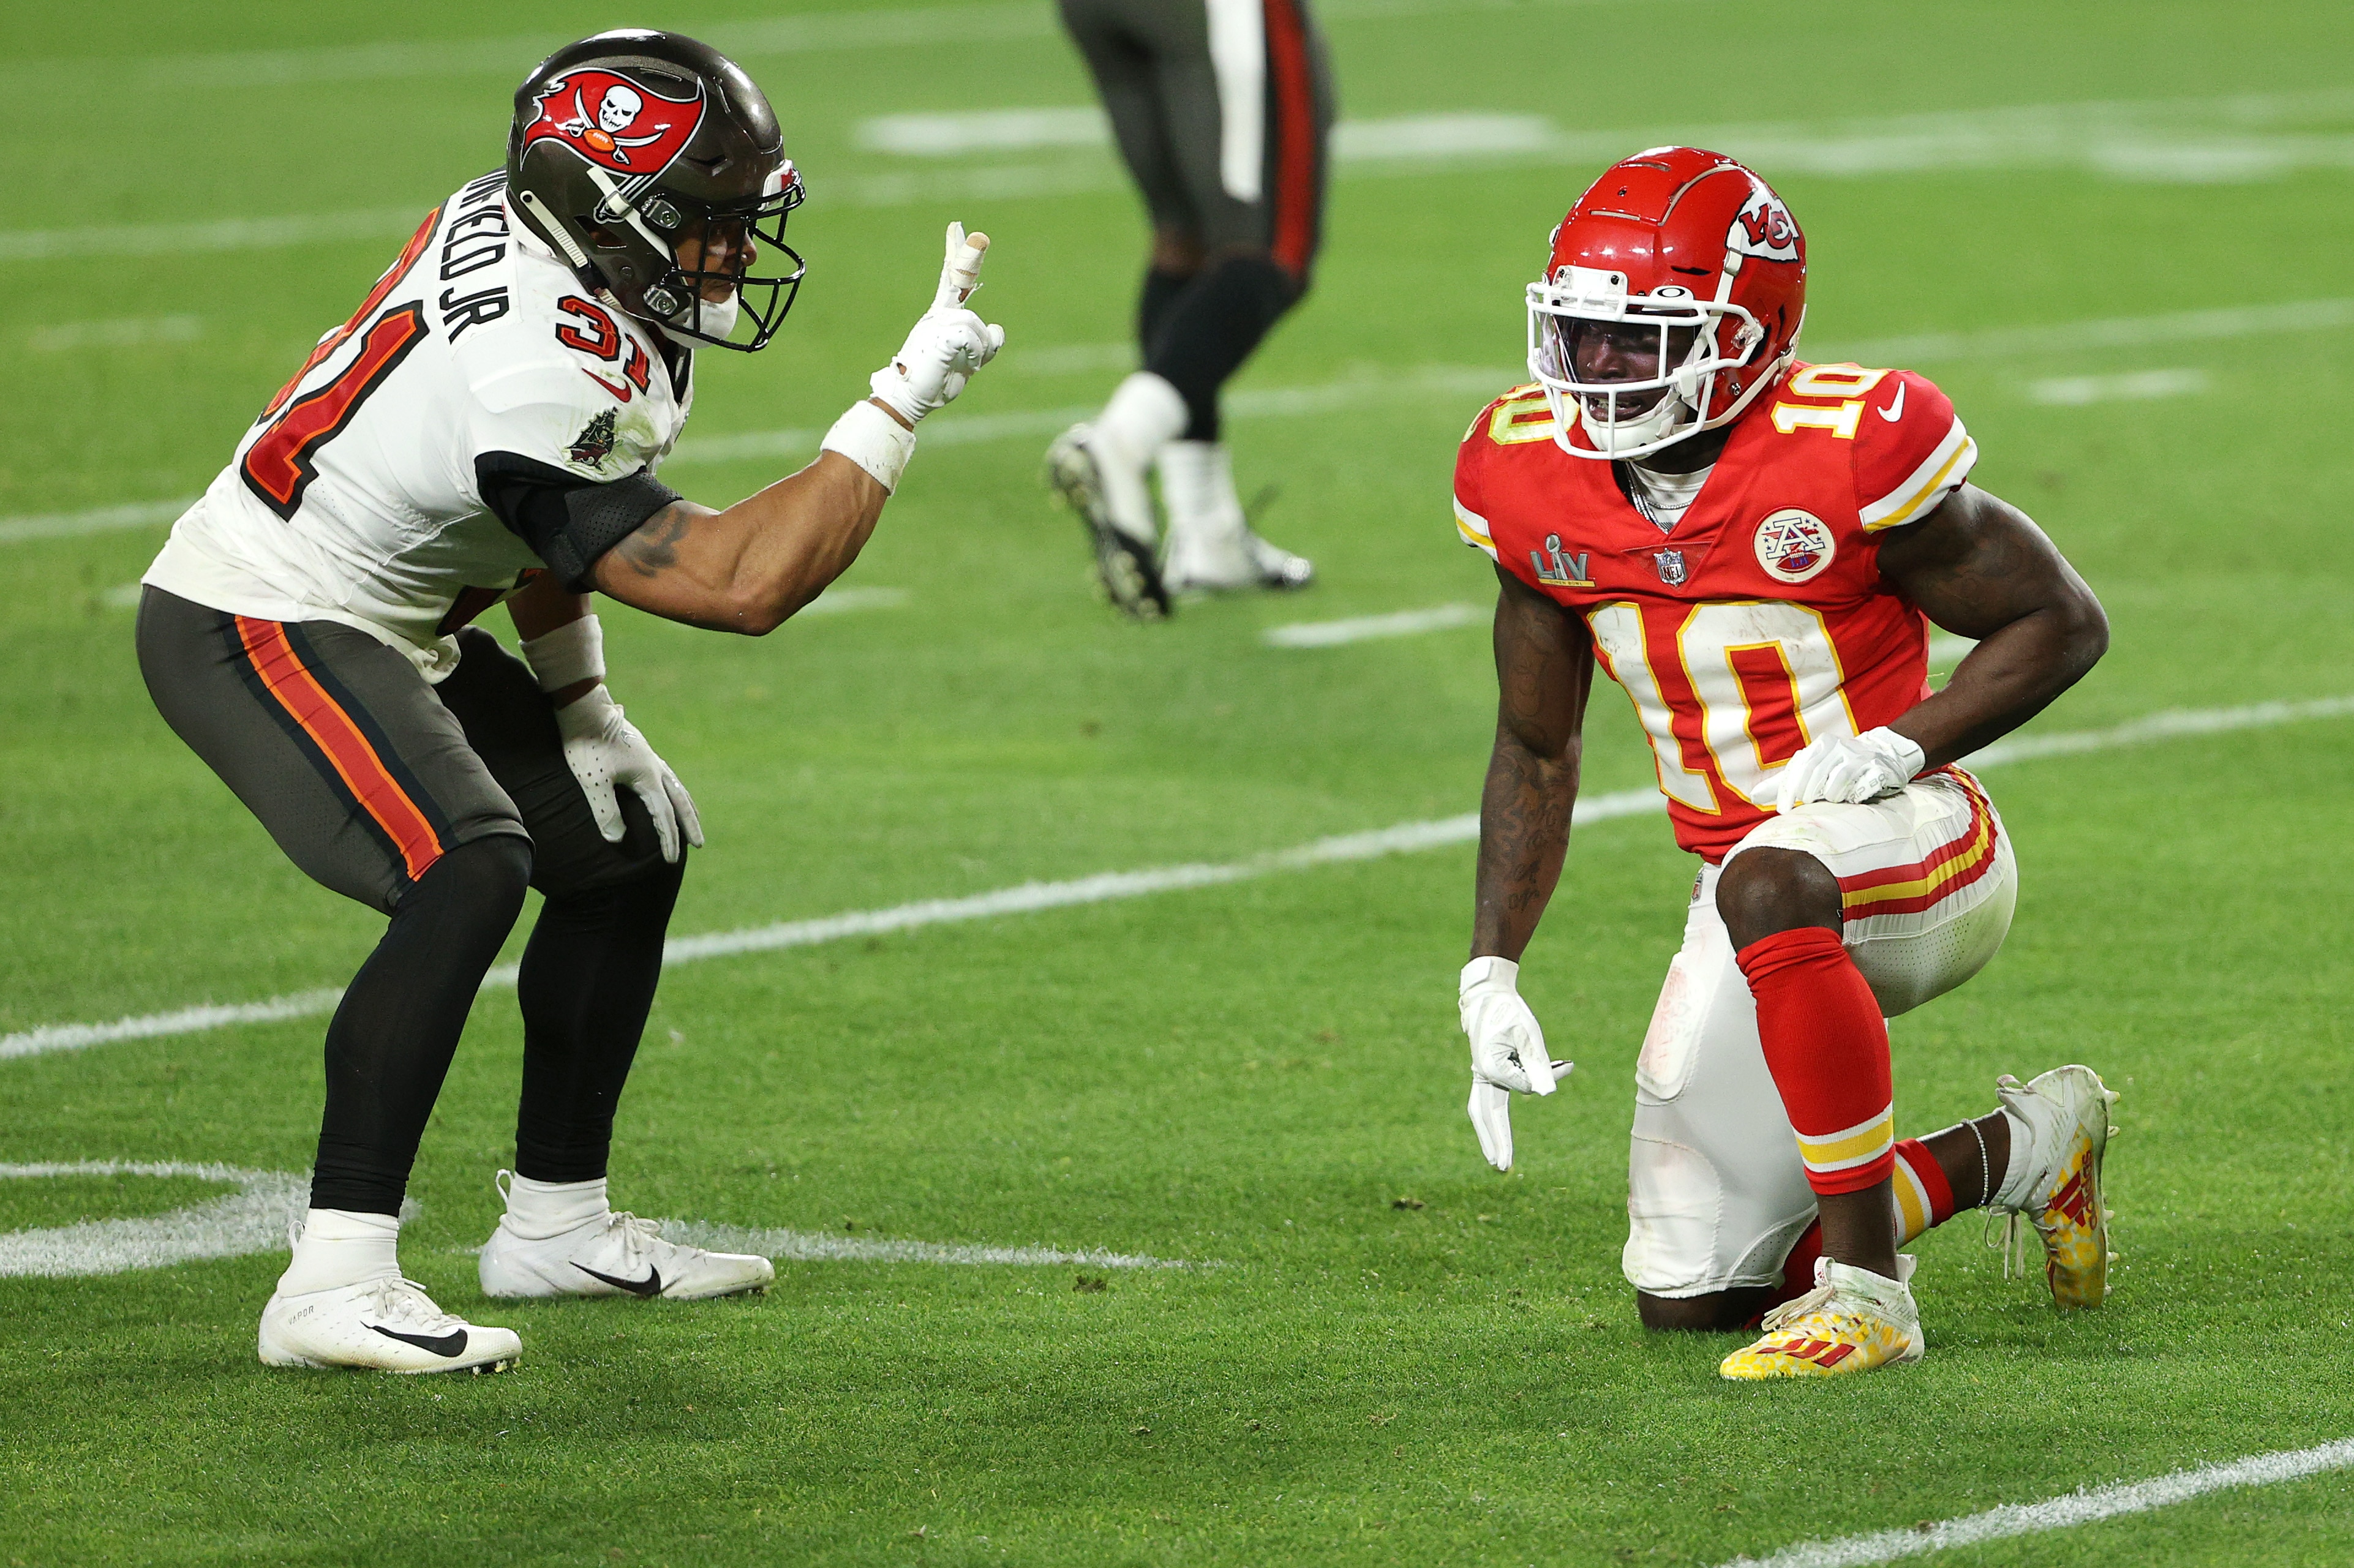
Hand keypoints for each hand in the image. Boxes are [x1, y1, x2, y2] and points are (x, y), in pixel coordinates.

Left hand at [553, 685, 703, 862]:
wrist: (584, 707)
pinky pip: (666, 775)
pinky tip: (666, 788)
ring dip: (686, 805)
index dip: (667, 839)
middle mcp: (654, 767)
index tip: (670, 860)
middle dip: (689, 824)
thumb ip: (606, 811)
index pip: (663, 815)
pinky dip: (673, 788)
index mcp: (647, 777)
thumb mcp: (593, 781)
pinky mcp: (640, 750)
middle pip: (679, 801)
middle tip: (700, 844)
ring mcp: (649, 757)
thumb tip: (617, 840)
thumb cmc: (586, 744)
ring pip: (676, 786)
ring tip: (693, 817)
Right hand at [868, 222, 1005, 424]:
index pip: (951, 280)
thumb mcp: (967, 361)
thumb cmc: (935, 383)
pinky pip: (972, 337)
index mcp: (940, 317)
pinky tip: (966, 366)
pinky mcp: (939, 335)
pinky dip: (976, 354)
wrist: (908, 398)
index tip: (956, 228)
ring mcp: (936, 323)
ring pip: (976, 326)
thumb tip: (997, 329)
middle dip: (967, 255)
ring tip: (967, 367)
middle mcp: (937, 315)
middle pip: (957, 280)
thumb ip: (984, 344)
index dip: (956, 254)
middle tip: (971, 230)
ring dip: (981, 351)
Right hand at [1460, 957, 1571, 1172]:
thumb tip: (1548, 1094)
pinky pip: (1491, 1099)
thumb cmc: (1511, 1011)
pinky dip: (1497, 1114)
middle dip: (1495, 1140)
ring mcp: (1482, 1074)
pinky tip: (1502, 1131)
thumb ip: (1538, 1064)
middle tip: (1501, 1167)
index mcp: (1490, 1065)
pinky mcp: (1487, 1072)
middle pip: (1486, 1114)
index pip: (1524, 1087)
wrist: (1489, 994)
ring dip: (1491, 1134)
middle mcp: (1482, 1073)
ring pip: (1484, 1110)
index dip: (1547, 1077)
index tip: (1566, 1063)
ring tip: (1496, 1160)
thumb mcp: (1530, 1034)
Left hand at [1774, 726, 1924, 811]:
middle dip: (1808, 793)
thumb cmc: (1839, 766)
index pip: (1799, 767)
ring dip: (1831, 795)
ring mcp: (1860, 756)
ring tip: (1832, 800)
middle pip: (1816, 772)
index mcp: (1821, 745)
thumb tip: (1754, 796)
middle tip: (1807, 805)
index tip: (1782, 810)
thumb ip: (1785, 781)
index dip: (1788, 790)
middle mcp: (1840, 746)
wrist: (1883, 753)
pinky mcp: (1878, 768)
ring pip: (1838, 780)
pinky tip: (1853, 799)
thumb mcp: (1812, 769)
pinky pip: (1862, 786)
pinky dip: (1854, 796)